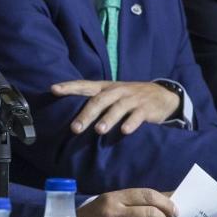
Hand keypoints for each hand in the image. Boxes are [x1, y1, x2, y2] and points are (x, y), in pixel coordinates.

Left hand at [51, 80, 179, 134]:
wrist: (163, 96)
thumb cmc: (130, 97)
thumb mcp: (113, 95)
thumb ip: (96, 101)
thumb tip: (69, 115)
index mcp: (106, 87)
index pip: (85, 85)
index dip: (69, 87)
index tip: (53, 90)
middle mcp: (118, 91)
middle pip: (99, 100)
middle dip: (86, 114)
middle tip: (75, 128)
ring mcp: (132, 99)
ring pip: (118, 108)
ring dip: (108, 119)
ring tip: (98, 130)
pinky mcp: (146, 108)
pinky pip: (138, 115)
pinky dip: (131, 123)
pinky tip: (124, 131)